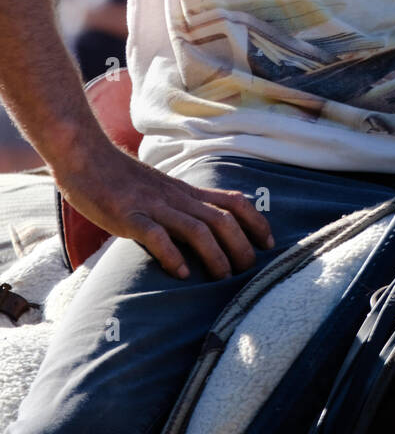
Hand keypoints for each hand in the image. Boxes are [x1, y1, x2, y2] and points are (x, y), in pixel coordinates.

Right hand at [56, 142, 274, 279]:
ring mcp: (153, 205)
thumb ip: (182, 204)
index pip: (233, 201)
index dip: (256, 222)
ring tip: (222, 277)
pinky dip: (172, 255)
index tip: (269, 244)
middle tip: (248, 270)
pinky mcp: (129, 216)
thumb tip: (205, 228)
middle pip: (221, 219)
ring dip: (215, 254)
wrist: (86, 157)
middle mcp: (176, 197)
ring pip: (196, 228)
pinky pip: (155, 235)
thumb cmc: (122, 178)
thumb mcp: (162, 188)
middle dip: (241, 245)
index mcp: (186, 191)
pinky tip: (180, 274)